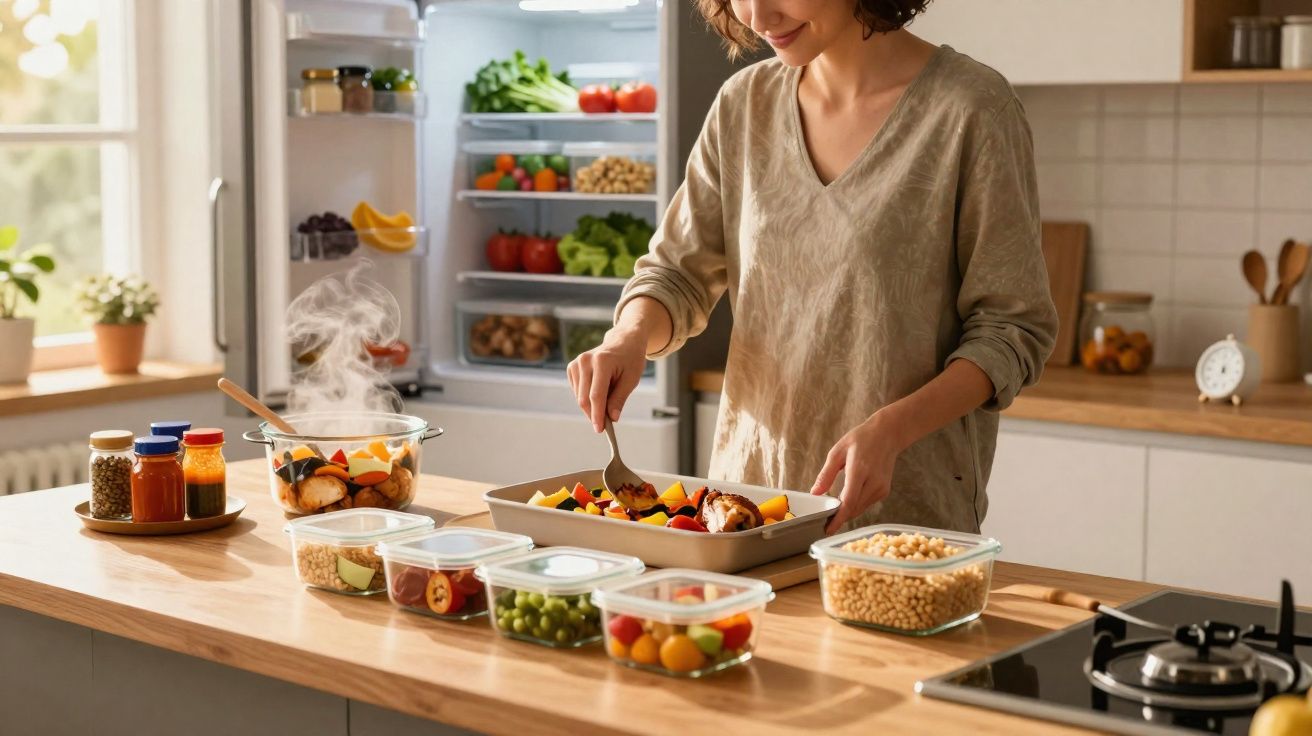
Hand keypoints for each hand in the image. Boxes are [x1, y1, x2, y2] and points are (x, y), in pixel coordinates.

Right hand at [567, 327, 648, 432]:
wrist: (623, 341)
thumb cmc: (630, 359)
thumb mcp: (631, 379)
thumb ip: (619, 399)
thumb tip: (612, 418)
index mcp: (602, 362)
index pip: (596, 395)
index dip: (597, 415)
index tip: (600, 430)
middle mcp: (585, 361)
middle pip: (584, 398)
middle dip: (594, 414)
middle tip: (605, 425)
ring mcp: (576, 363)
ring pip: (579, 397)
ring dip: (592, 406)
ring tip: (609, 397)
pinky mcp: (572, 367)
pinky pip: (577, 391)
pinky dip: (587, 398)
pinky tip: (600, 390)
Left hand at [810, 413, 906, 533]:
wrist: (888, 435)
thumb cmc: (861, 439)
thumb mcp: (838, 452)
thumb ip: (826, 474)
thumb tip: (815, 493)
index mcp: (859, 470)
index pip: (849, 501)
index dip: (838, 518)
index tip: (828, 529)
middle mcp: (873, 482)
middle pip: (854, 509)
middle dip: (839, 518)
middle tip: (824, 522)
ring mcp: (881, 488)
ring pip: (860, 509)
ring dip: (847, 512)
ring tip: (833, 512)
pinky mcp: (884, 491)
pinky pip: (866, 504)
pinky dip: (855, 505)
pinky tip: (847, 500)